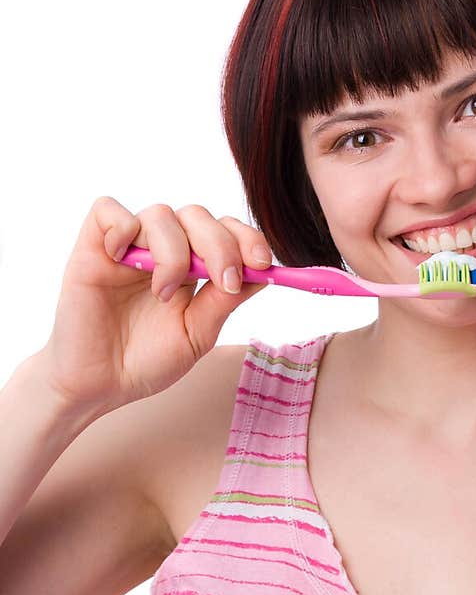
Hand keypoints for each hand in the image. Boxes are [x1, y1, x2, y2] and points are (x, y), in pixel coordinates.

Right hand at [43, 197, 271, 415]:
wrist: (99, 385)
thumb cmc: (145, 362)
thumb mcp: (196, 336)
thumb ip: (223, 303)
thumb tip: (263, 275)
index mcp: (192, 268)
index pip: (225, 232)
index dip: (247, 239)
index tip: (262, 263)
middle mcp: (162, 250)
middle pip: (197, 215)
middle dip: (221, 245)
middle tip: (224, 281)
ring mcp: (129, 246)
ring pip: (161, 214)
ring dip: (173, 253)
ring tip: (163, 294)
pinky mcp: (93, 246)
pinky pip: (109, 210)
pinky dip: (123, 228)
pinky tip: (122, 260)